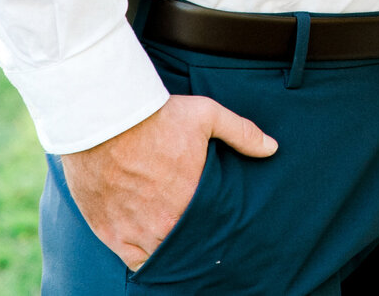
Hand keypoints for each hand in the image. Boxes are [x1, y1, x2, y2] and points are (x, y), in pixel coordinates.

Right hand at [62, 94, 276, 270]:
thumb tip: (272, 148)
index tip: (220, 224)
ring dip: (170, 250)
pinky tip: (152, 251)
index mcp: (191, 200)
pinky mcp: (109, 233)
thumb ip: (242, 133)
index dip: (217, 228)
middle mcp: (164, 224)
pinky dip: (143, 259)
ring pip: (161, 256)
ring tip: (178, 240)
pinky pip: (133, 261)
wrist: (105, 119)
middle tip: (201, 233)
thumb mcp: (207, 115)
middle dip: (195, 241)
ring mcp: (135, 232)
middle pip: (187, 246)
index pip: (212, 228)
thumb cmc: (158, 115)